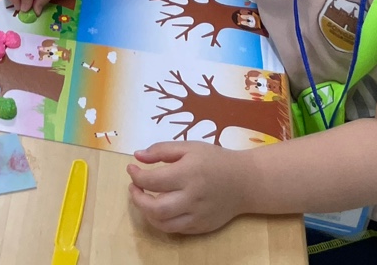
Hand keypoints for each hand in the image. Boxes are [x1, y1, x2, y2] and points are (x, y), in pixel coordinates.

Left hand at [127, 141, 250, 234]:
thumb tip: (137, 156)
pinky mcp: (202, 227)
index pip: (151, 181)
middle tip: (134, 188)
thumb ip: (161, 150)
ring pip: (163, 224)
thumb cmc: (215, 160)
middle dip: (137, 199)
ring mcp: (197, 215)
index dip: (136, 176)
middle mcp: (192, 197)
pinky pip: (176, 229)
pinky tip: (160, 208)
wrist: (245, 181)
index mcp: (188, 174)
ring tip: (144, 199)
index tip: (131, 169)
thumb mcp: (189, 147)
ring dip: (147, 213)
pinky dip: (162, 221)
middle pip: (155, 208)